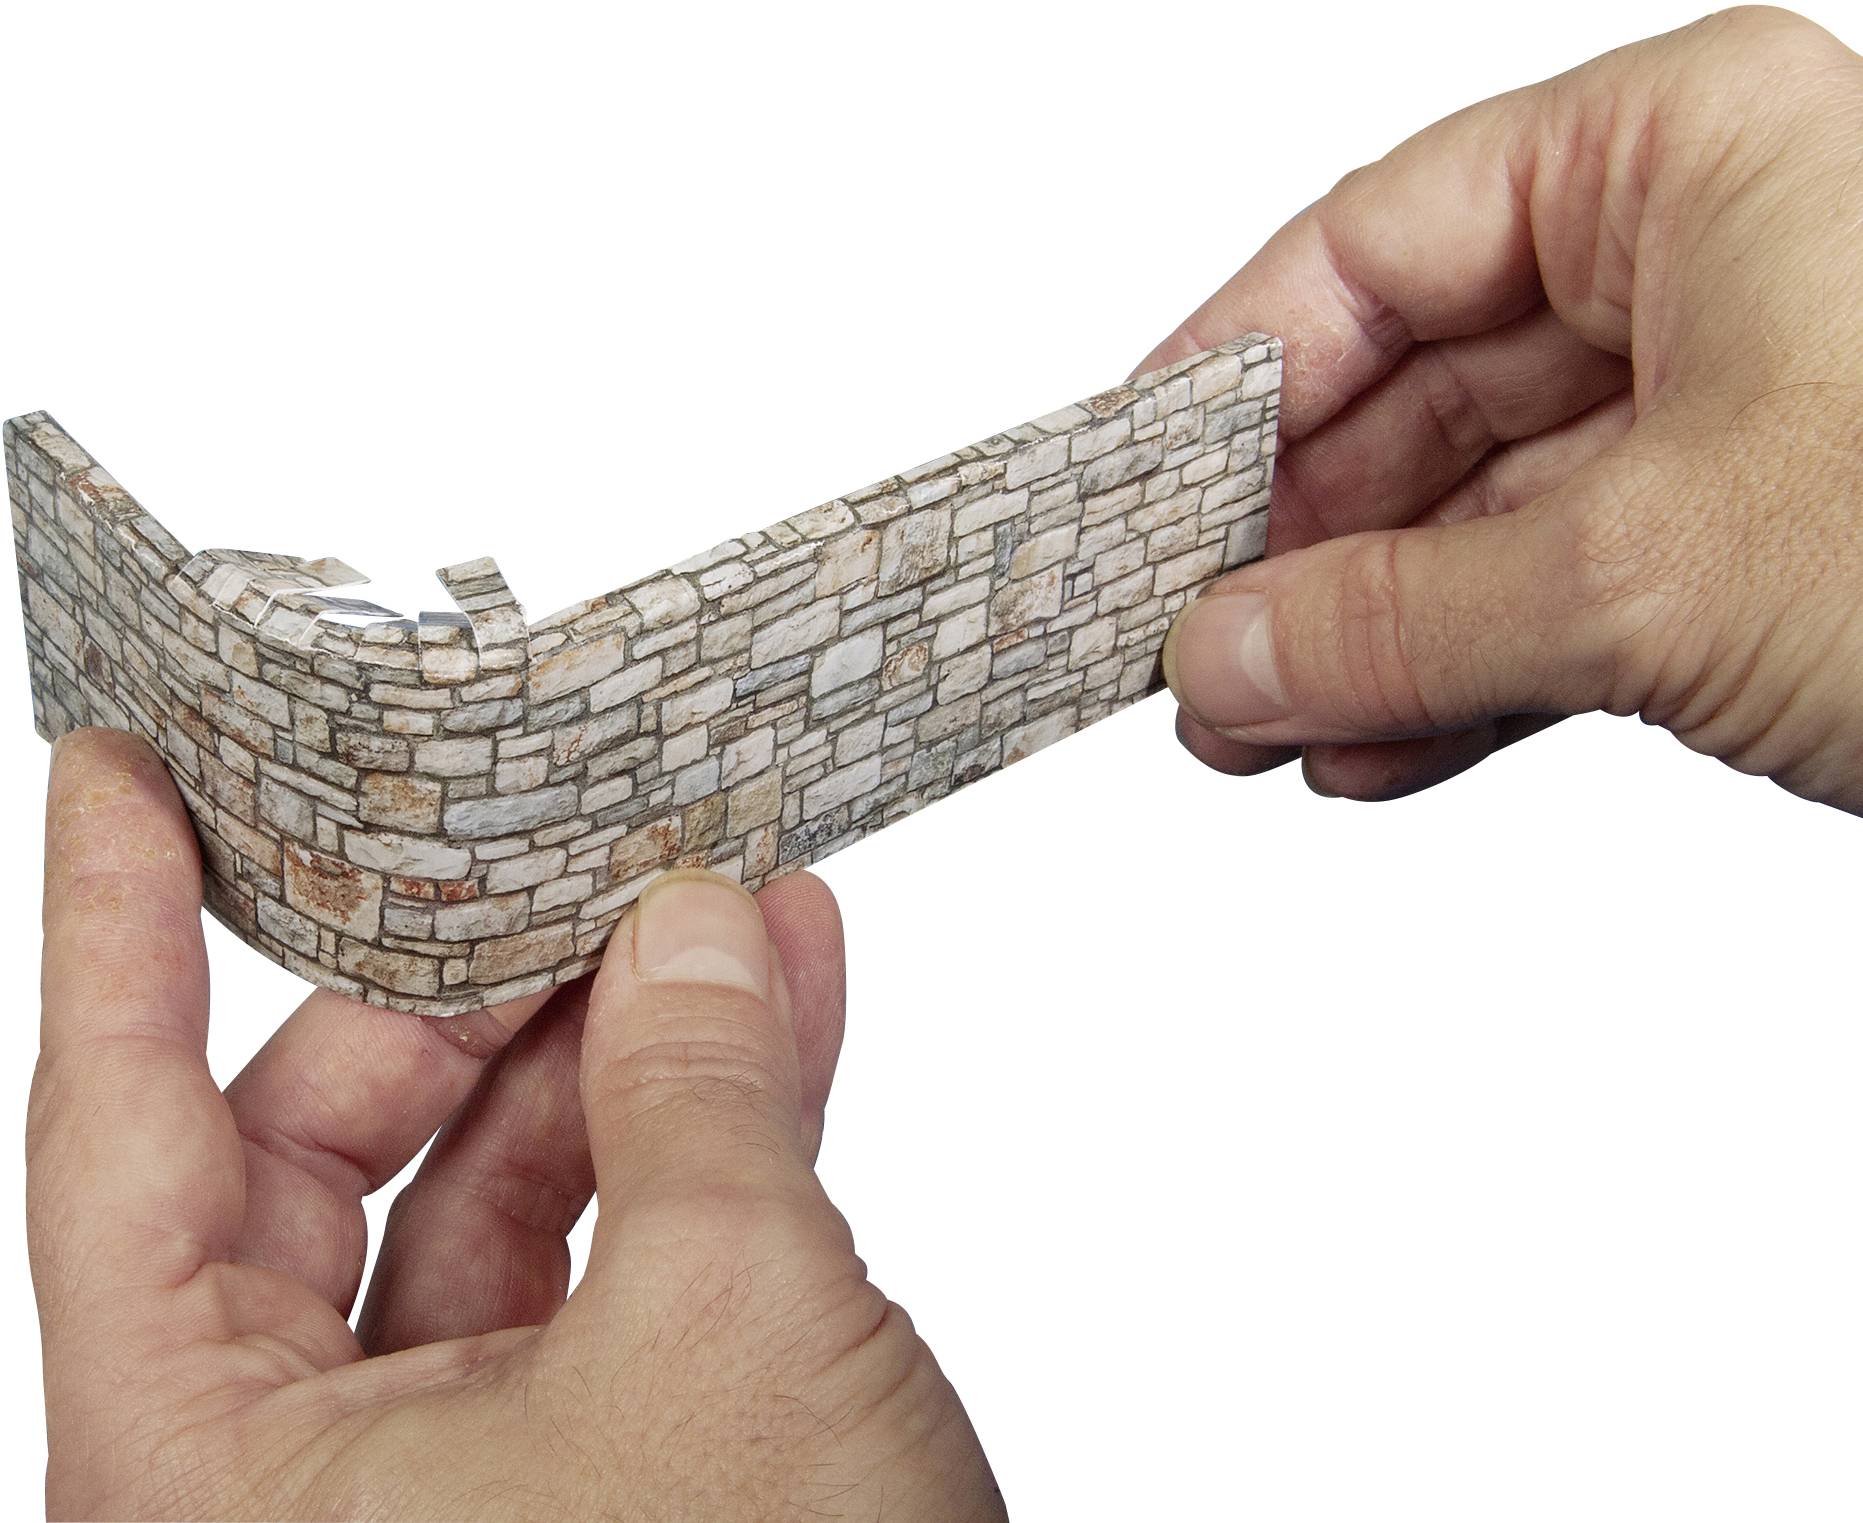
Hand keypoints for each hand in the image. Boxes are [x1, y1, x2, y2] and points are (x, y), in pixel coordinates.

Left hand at [29, 728, 1002, 1520]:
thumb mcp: (729, 1327)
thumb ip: (697, 1095)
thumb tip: (700, 926)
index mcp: (210, 1478)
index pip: (116, 1144)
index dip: (114, 934)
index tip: (122, 779)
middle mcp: (297, 1485)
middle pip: (331, 1150)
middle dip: (471, 983)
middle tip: (565, 844)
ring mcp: (455, 1479)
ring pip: (499, 1197)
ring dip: (629, 1045)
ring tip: (728, 909)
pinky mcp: (595, 1470)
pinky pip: (613, 1258)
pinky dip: (698, 1136)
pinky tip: (783, 1016)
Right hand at [1147, 7, 1862, 811]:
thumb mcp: (1650, 574)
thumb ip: (1399, 616)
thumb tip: (1221, 654)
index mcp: (1688, 157)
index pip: (1378, 242)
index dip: (1235, 372)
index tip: (1136, 487)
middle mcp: (1702, 262)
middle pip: (1416, 394)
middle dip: (1296, 548)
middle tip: (1191, 654)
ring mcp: (1725, 406)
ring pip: (1476, 516)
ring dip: (1361, 635)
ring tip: (1259, 728)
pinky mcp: (1746, 540)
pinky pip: (1552, 598)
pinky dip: (1456, 681)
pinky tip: (1368, 751)